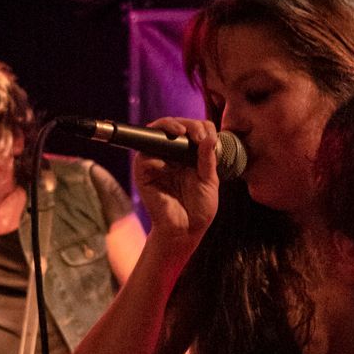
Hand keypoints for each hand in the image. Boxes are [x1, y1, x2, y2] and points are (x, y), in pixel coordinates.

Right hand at [132, 117, 223, 248]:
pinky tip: (167, 163)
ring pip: (154, 134)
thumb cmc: (199, 208)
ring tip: (182, 134)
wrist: (187, 230)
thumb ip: (208, 159)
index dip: (199, 127)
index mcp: (187, 155)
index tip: (209, 137)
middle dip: (185, 124)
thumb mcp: (209, 181)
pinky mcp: (143, 175)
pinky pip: (143, 158)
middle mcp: (169, 155)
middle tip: (196, 134)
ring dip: (168, 128)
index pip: (190, 129)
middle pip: (171, 126)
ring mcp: (155, 163)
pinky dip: (155, 156)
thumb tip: (209, 137)